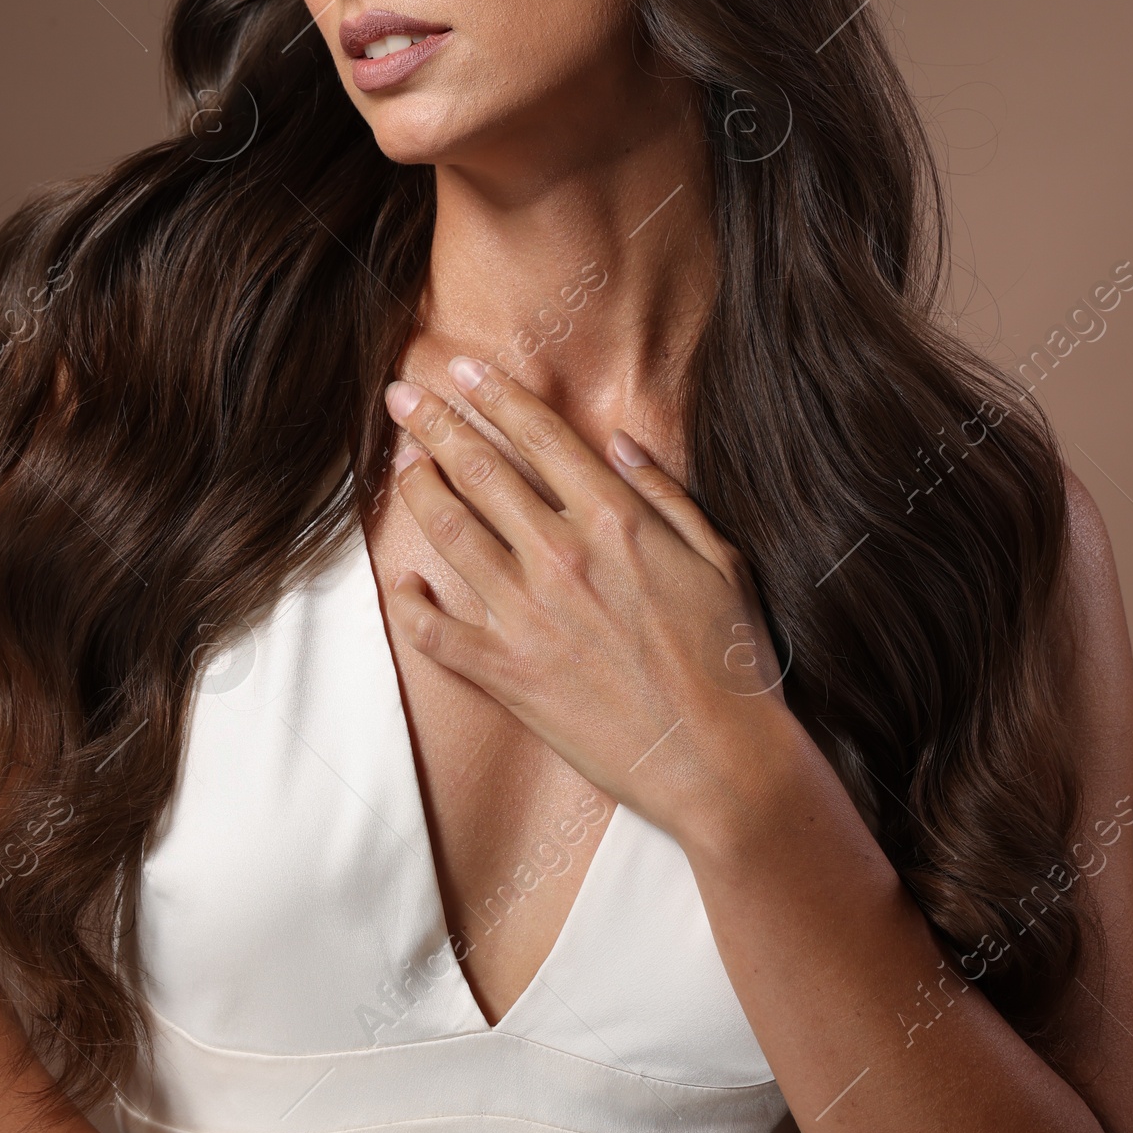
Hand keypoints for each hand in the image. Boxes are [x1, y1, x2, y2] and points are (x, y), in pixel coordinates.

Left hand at [383, 358, 798, 843]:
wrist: (720, 762)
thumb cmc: (732, 662)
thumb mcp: (720, 560)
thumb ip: (667, 495)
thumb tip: (621, 445)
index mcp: (615, 522)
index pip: (539, 437)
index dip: (494, 396)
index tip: (461, 369)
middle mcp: (561, 557)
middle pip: (480, 470)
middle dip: (434, 424)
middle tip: (401, 396)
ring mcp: (527, 615)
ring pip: (449, 533)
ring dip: (420, 490)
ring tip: (401, 464)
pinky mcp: (506, 673)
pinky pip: (436, 630)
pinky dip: (410, 602)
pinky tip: (401, 580)